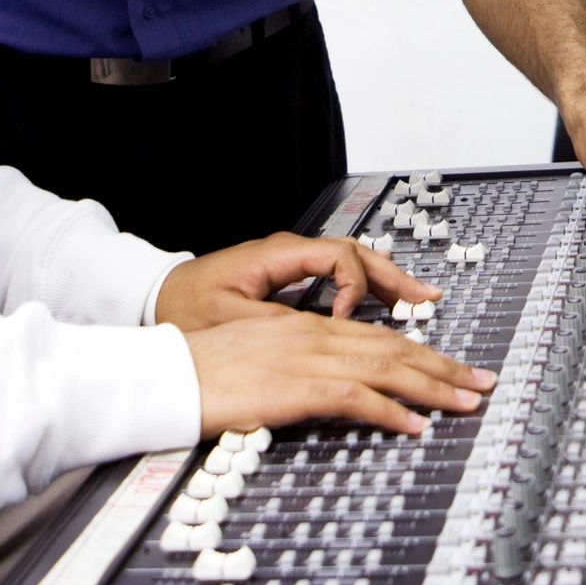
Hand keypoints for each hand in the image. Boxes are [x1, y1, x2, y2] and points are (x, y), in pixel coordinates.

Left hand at [155, 232, 441, 330]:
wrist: (158, 294)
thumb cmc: (187, 307)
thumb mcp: (227, 320)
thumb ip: (275, 325)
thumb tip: (321, 332)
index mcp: (279, 255)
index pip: (338, 258)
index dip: (352, 288)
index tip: (346, 319)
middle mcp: (292, 252)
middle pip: (358, 255)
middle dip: (396, 277)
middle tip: (428, 300)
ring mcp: (295, 261)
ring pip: (354, 262)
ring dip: (389, 281)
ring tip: (422, 300)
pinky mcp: (293, 276)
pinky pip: (342, 274)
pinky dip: (370, 288)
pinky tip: (389, 303)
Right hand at [182, 310, 495, 437]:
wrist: (168, 376)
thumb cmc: (205, 373)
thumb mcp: (261, 361)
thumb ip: (300, 369)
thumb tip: (333, 390)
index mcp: (308, 328)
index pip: (380, 339)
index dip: (423, 354)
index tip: (454, 368)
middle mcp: (316, 336)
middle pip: (396, 350)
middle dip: (445, 368)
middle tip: (481, 384)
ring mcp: (309, 359)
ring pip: (388, 368)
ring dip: (434, 387)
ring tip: (466, 402)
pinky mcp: (298, 387)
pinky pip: (358, 398)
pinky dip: (392, 412)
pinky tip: (416, 426)